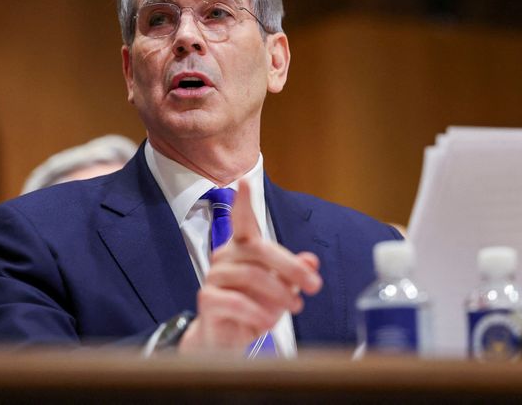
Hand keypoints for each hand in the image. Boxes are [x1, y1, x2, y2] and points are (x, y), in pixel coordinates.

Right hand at [179, 180, 321, 354]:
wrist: (226, 341)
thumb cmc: (254, 308)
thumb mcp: (282, 289)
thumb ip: (294, 273)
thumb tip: (311, 260)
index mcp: (243, 248)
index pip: (242, 221)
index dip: (243, 202)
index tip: (244, 181)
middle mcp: (226, 256)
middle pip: (260, 251)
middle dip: (291, 268)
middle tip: (314, 286)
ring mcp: (214, 277)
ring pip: (251, 276)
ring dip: (279, 293)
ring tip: (296, 307)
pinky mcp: (207, 299)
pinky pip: (235, 301)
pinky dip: (257, 312)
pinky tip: (269, 321)